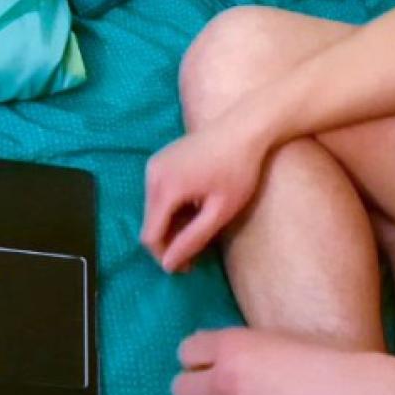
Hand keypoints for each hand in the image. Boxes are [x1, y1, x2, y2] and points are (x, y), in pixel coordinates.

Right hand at [141, 114, 270, 272]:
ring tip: (199, 228)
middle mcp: (152, 175)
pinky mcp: (160, 159)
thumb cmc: (238, 170)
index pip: (150, 236)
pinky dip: (172, 207)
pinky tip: (195, 207)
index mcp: (164, 188)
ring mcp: (154, 164)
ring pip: (153, 209)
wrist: (244, 127)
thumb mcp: (220, 211)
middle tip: (196, 253)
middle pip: (150, 223)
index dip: (165, 255)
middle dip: (169, 241)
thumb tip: (168, 265)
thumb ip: (192, 239)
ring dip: (171, 224)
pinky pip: (158, 193)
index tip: (187, 266)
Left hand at [171, 327, 387, 394]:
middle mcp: (224, 378)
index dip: (198, 362)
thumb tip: (211, 350)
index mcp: (232, 345)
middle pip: (180, 389)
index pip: (186, 353)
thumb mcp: (278, 338)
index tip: (212, 370)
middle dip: (197, 394)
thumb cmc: (326, 360)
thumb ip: (243, 345)